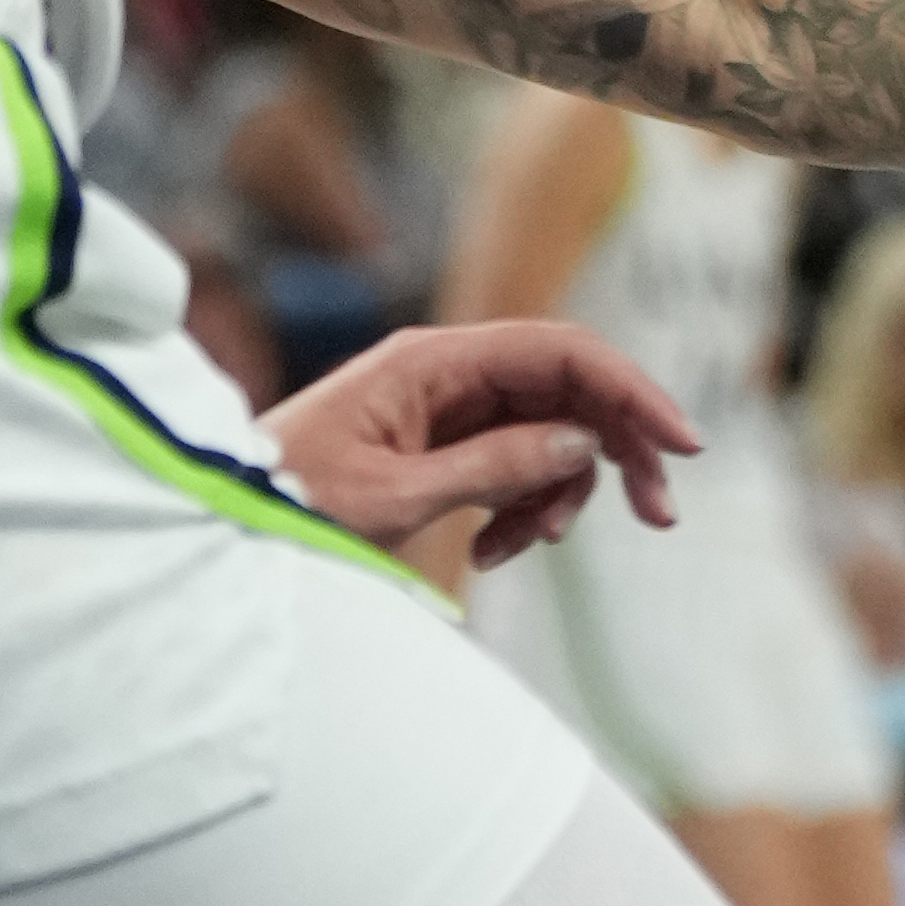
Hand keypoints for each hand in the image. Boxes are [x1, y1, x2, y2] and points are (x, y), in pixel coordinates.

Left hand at [272, 314, 697, 571]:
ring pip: (548, 435)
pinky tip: (487, 552)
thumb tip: (579, 443)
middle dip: (616, 451)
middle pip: (568, 391)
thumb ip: (492, 467)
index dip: (630, 390)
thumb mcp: (394, 498)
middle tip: (658, 517)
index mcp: (430, 362)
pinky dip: (520, 510)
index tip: (683, 445)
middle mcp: (445, 374)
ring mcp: (445, 410)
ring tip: (520, 548)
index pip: (560, 353)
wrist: (222, 530)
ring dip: (557, 495)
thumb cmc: (287, 506)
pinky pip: (514, 466)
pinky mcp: (441, 447)